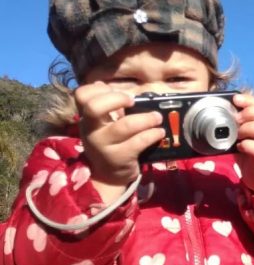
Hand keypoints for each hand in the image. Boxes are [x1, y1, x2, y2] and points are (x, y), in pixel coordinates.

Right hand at [75, 82, 163, 202]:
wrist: (109, 175)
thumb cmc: (111, 142)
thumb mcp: (105, 124)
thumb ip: (111, 107)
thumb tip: (126, 91)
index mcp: (87, 117)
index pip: (81, 95)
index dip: (98, 89)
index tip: (118, 92)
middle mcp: (91, 130)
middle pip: (94, 107)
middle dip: (117, 99)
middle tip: (133, 100)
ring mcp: (103, 145)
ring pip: (124, 126)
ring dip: (145, 119)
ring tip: (157, 118)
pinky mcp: (119, 158)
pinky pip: (138, 143)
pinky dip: (152, 135)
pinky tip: (160, 133)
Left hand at [233, 93, 253, 200]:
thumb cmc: (248, 153)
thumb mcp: (242, 135)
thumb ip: (235, 123)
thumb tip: (217, 111)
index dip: (250, 100)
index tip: (235, 99)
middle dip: (250, 112)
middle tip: (236, 120)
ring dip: (248, 128)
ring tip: (237, 135)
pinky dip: (248, 146)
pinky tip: (240, 147)